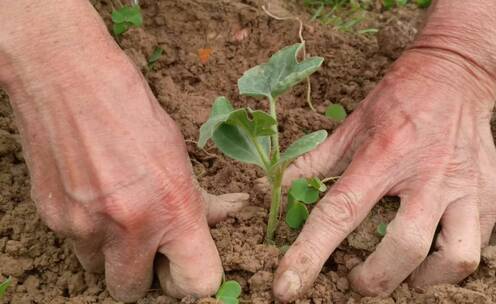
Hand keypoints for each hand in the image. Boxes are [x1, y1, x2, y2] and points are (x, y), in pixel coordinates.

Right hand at [2, 27, 247, 302]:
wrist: (66, 79)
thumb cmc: (130, 109)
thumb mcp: (179, 154)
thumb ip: (201, 198)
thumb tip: (228, 214)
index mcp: (172, 209)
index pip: (198, 282)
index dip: (194, 280)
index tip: (187, 266)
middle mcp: (128, 227)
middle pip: (135, 292)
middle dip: (145, 274)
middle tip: (150, 244)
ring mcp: (83, 227)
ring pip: (99, 271)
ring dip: (112, 254)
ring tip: (118, 212)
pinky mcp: (52, 219)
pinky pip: (75, 246)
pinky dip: (87, 232)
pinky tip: (93, 195)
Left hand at [272, 49, 495, 300]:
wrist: (455, 74)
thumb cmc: (398, 100)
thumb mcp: (350, 125)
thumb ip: (313, 161)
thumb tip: (275, 188)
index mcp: (383, 156)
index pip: (339, 214)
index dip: (308, 256)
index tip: (286, 288)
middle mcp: (427, 174)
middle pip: (402, 249)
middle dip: (373, 279)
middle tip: (356, 279)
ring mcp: (464, 185)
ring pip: (454, 259)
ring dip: (420, 279)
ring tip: (401, 274)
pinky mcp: (490, 193)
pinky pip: (476, 245)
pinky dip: (449, 263)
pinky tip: (430, 252)